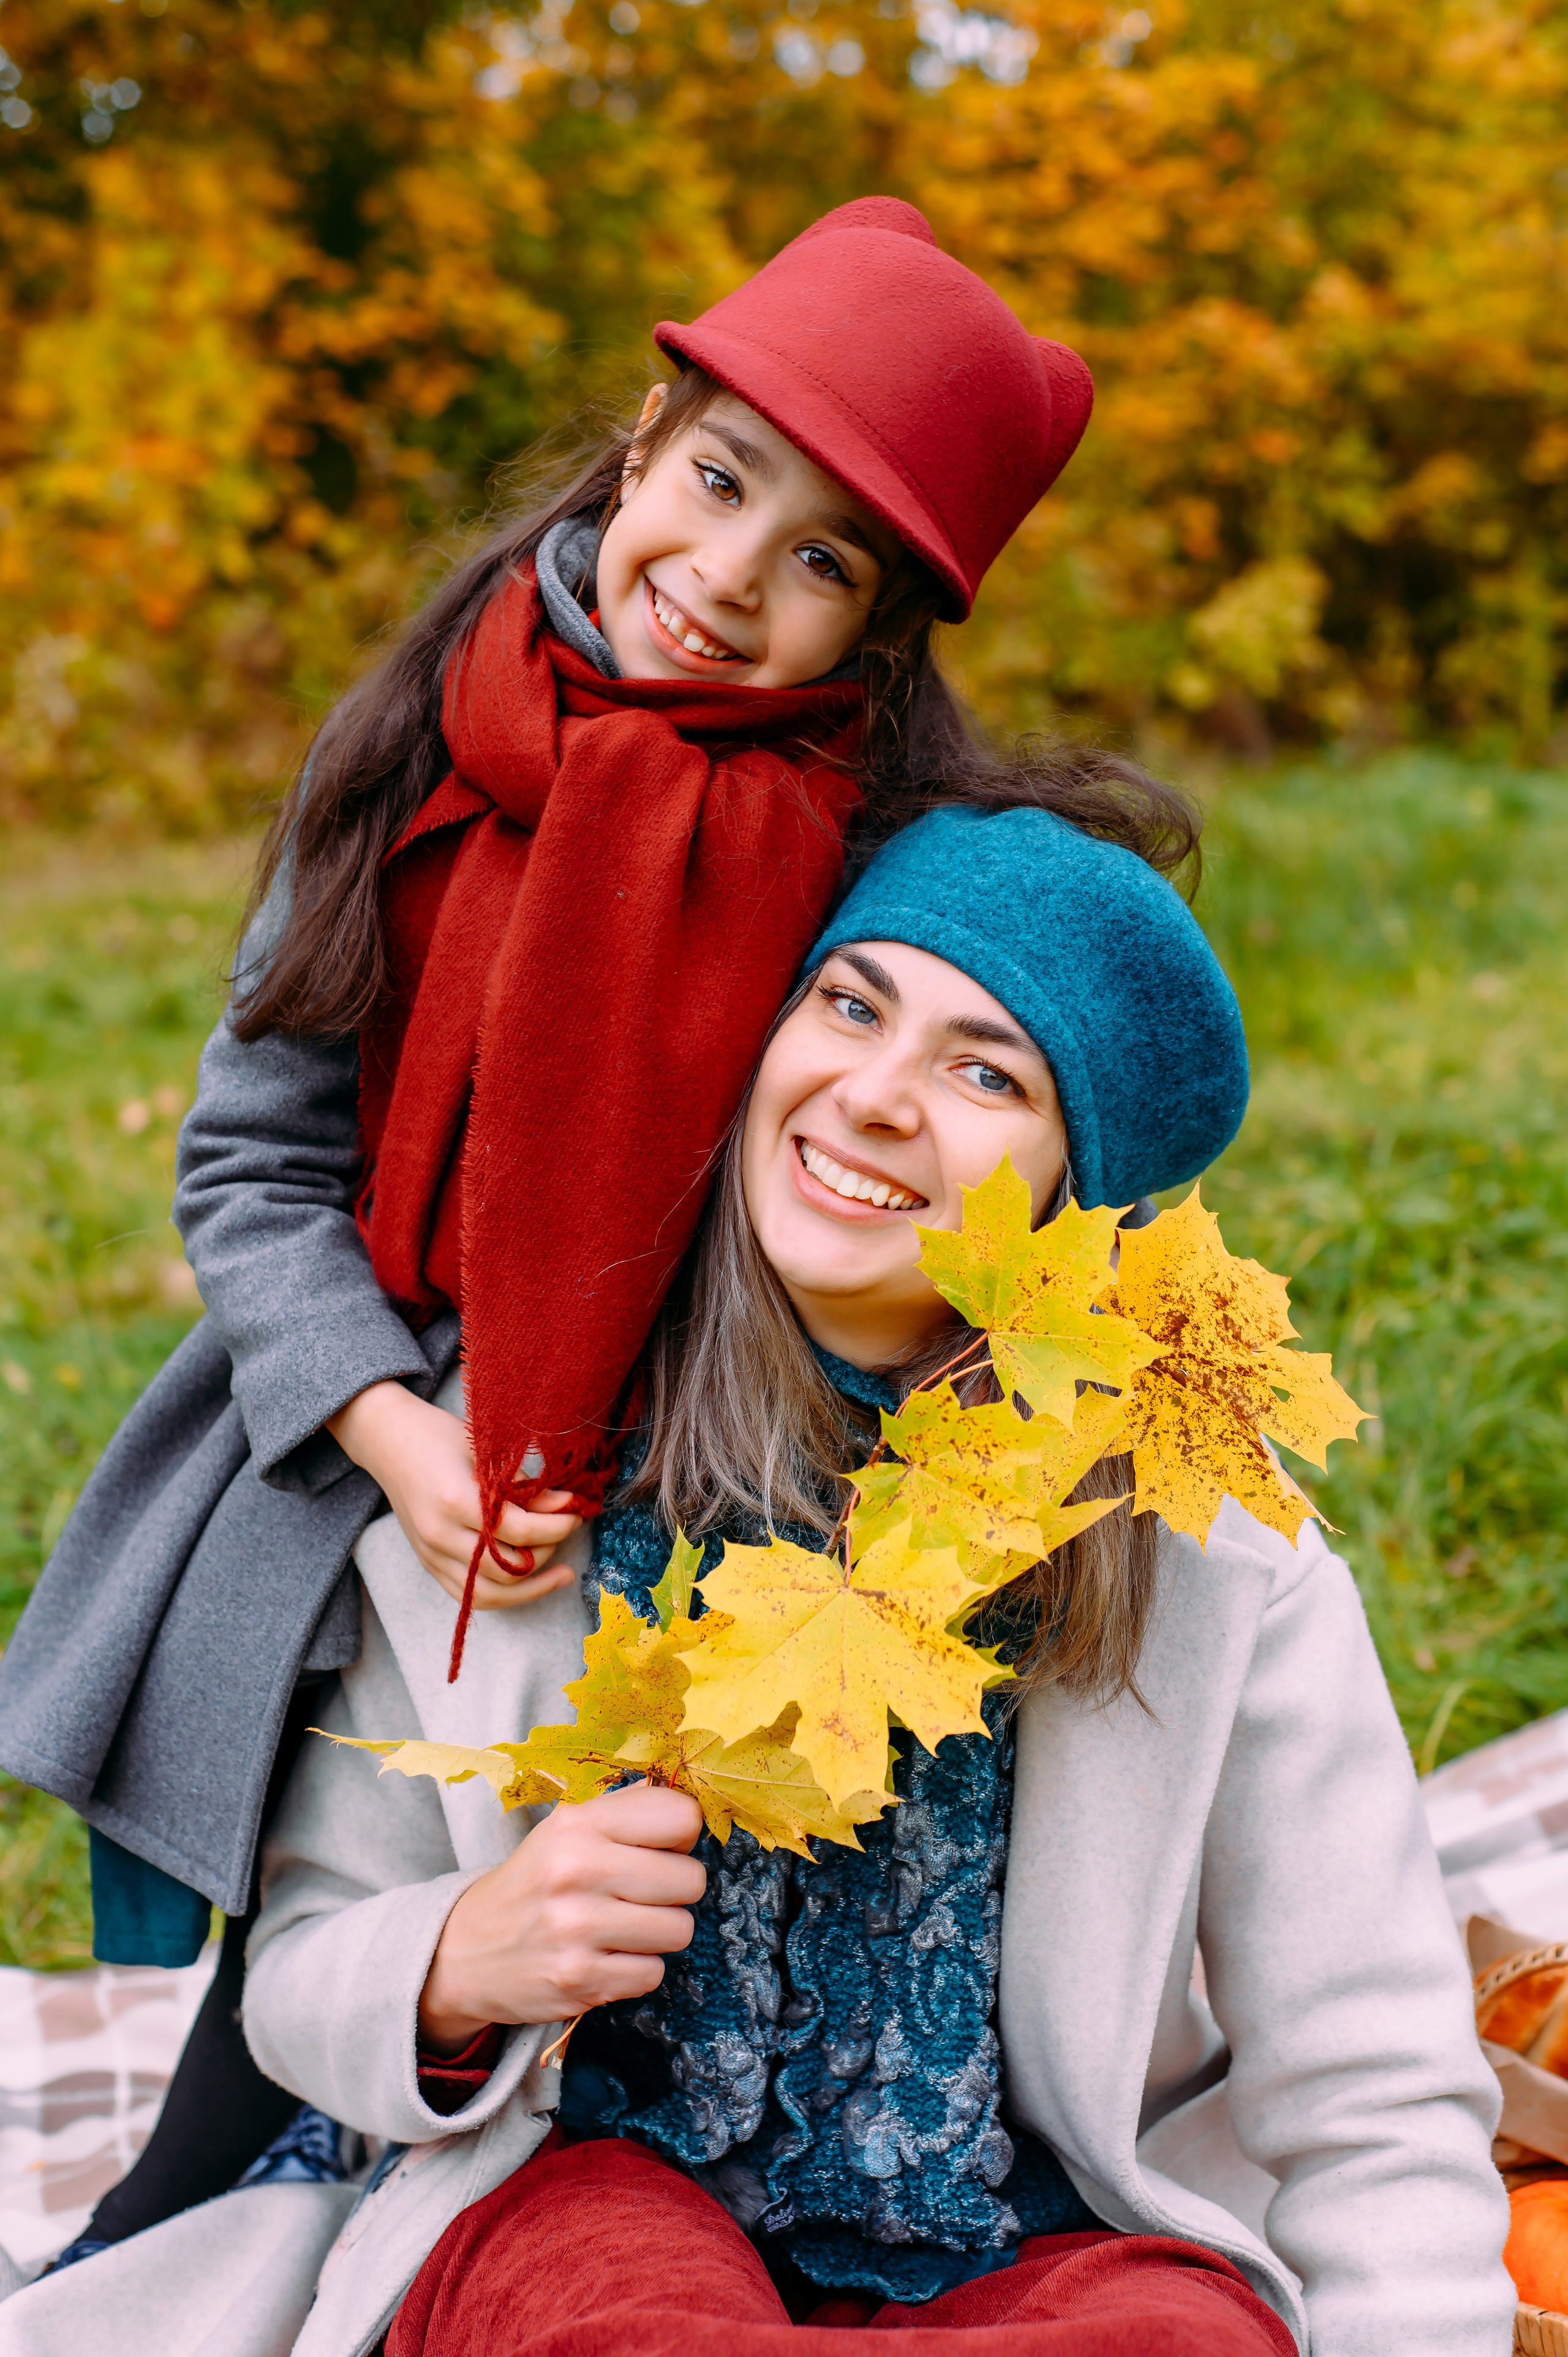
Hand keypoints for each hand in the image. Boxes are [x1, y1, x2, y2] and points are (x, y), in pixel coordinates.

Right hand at [327, 1381, 581, 1609]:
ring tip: (561, 1573)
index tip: (576, 1512)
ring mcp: (431, 1554)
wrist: (389, 1441)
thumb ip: (524, 1485)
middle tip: (568, 1529)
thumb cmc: (438, 1435)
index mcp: (454, 1499)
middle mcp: (439, 1535)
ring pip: (490, 1594)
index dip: (555, 1526)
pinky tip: (530, 1583)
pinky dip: (504, 1595)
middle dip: (547, 1551)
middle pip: (507, 1567)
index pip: (518, 1530)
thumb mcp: (487, 1450)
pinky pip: (470, 1596)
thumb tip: (565, 1507)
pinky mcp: (429, 1564)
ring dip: (532, 1587)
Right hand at [418, 1784, 705, 2049]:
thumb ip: (626, 1809)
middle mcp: (576, 1870)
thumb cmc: (534, 1883)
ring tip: (624, 1927)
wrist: (465, 1952)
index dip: (682, 1836)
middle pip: (690, 1879)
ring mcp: (576, 1929)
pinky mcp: (579, 1980)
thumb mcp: (566, 1829)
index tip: (661, 1848)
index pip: (680, 1817)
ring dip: (659, 1933)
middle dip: (676, 1890)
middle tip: (641, 1894)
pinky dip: (636, 1970)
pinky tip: (606, 1957)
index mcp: (577, 1824)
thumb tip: (686, 1802)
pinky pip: (653, 1974)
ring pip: (679, 1930)